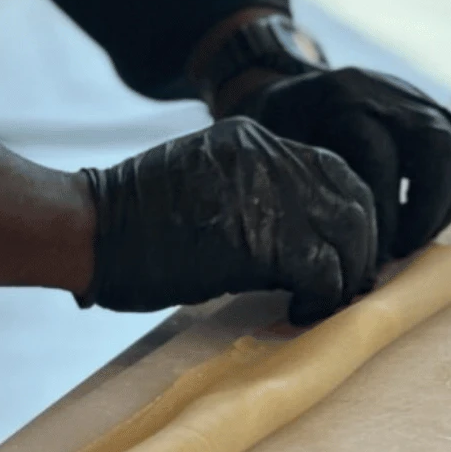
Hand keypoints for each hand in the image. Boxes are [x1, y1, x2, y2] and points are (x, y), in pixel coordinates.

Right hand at [81, 117, 376, 324]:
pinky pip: (324, 271)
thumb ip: (247, 194)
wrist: (90, 228)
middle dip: (360, 246)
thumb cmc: (129, 219)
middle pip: (353, 196)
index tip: (342, 250)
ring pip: (349, 233)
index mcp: (251, 138)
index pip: (332, 169)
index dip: (349, 213)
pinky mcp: (263, 239)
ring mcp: (268, 192)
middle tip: (348, 284)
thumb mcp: (199, 183)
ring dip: (347, 275)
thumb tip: (290, 239)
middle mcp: (268, 155)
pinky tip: (302, 313)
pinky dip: (324, 299)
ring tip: (325, 303)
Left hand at [231, 68, 450, 262]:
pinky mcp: (431, 110)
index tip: (367, 254)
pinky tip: (425, 218)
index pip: (378, 157)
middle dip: (427, 208)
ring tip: (414, 238)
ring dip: (446, 203)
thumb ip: (295, 188)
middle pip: (436, 144)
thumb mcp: (268, 151)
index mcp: (338, 99)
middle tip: (400, 249)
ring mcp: (413, 98)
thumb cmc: (270, 136)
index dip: (382, 213)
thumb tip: (318, 261)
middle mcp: (383, 92)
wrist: (280, 93)